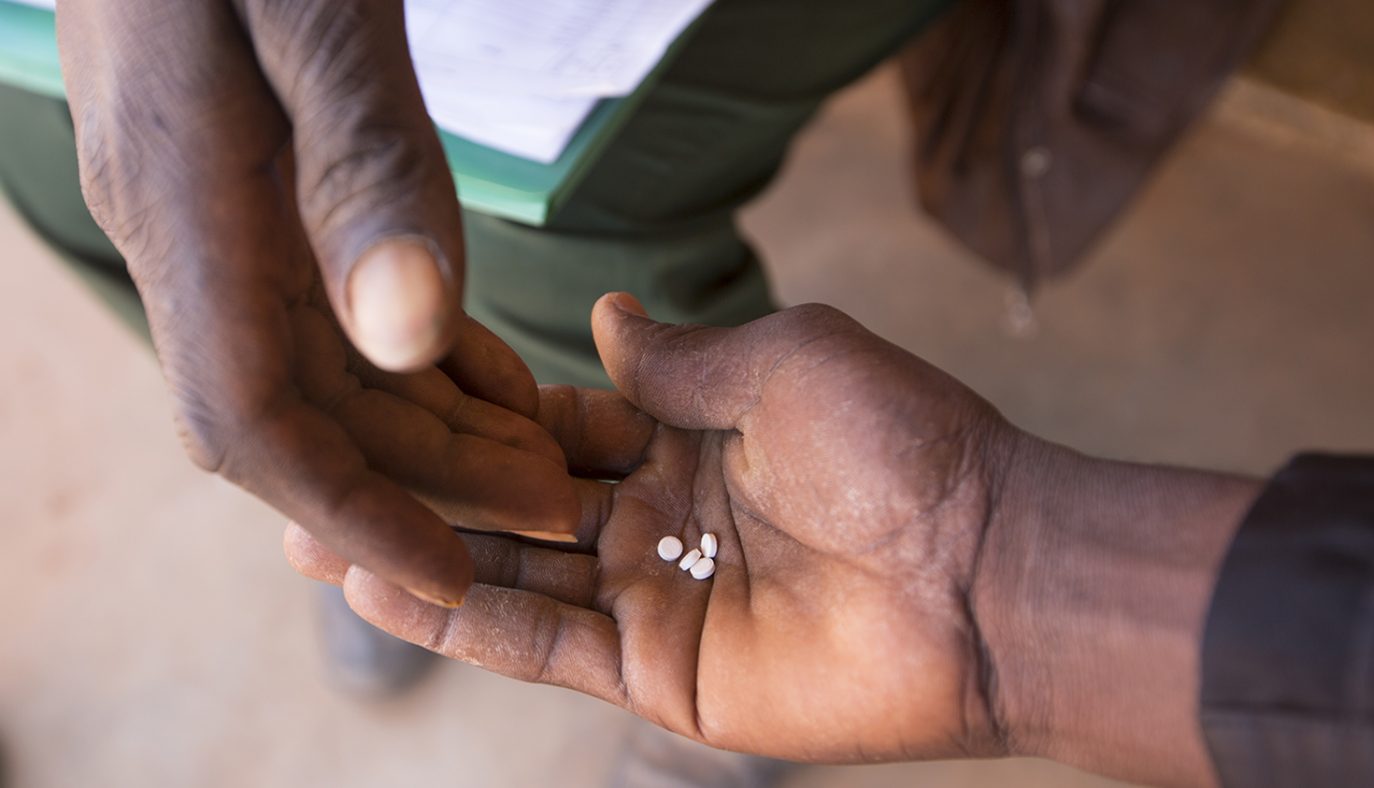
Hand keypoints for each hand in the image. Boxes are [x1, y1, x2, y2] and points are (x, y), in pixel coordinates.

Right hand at [56, 0, 578, 604]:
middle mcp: (189, 233)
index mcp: (190, 207)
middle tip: (555, 513)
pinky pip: (331, 313)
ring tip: (543, 464)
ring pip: (320, 372)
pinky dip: (413, 360)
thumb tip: (404, 337)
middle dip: (422, 483)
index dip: (355, 512)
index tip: (458, 577)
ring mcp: (215, 215)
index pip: (253, 420)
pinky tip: (489, 378)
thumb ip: (362, 170)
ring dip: (427, 432)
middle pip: (300, 415)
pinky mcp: (253, 191)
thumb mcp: (316, 10)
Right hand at [288, 296, 1261, 784]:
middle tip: (320, 462)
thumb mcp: (786, 359)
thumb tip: (613, 315)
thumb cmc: (903, 447)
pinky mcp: (658, 672)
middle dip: (424, 484)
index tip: (391, 382)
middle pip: (515, 500)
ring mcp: (653, 598)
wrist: (983, 570)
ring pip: (513, 573)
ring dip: (418, 551)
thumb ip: (684, 357)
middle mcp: (659, 518)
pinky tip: (383, 582)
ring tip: (310, 532)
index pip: (554, 420)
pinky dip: (465, 618)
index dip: (477, 406)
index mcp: (689, 438)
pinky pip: (545, 643)